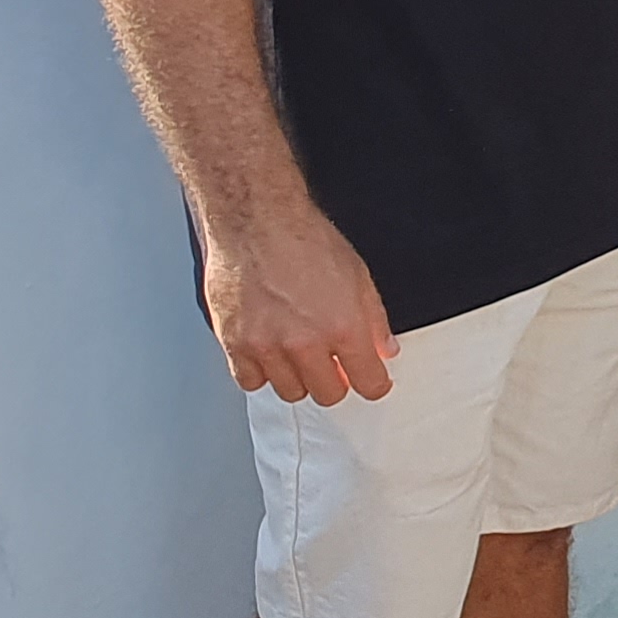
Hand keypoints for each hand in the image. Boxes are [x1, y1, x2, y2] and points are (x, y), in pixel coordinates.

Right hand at [201, 205, 396, 404]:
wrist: (257, 222)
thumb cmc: (305, 240)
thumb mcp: (358, 274)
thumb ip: (374, 319)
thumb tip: (384, 349)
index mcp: (342, 326)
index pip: (368, 382)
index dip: (374, 384)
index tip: (372, 382)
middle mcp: (305, 343)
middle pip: (328, 394)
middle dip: (336, 382)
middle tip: (334, 365)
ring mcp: (267, 346)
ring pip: (290, 391)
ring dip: (299, 377)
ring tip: (299, 351)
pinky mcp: (234, 344)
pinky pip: (251, 381)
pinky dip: (262, 372)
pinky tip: (270, 351)